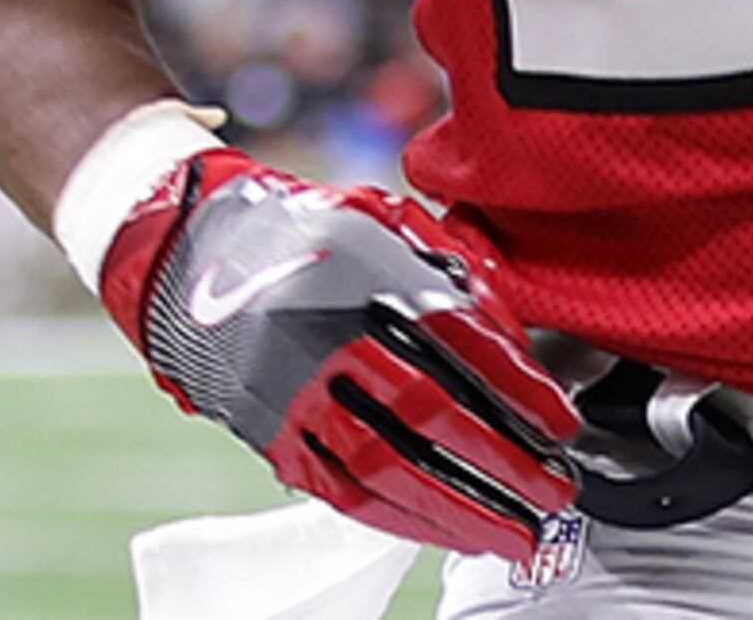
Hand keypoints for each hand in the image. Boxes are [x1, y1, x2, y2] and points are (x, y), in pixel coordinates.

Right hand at [97, 147, 580, 558]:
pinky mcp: (271, 432)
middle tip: (553, 493)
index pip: (461, 340)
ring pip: (385, 466)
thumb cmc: (305, 234)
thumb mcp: (381, 220)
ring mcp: (295, 390)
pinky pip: (342, 490)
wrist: (191, 255)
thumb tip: (513, 340)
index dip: (519, 388)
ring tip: (511, 531)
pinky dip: (400, 517)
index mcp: (366, 273)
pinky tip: (443, 528)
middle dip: (502, 463)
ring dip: (457, 509)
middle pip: (430, 414)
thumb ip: (449, 269)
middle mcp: (330, 334)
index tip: (560, 425)